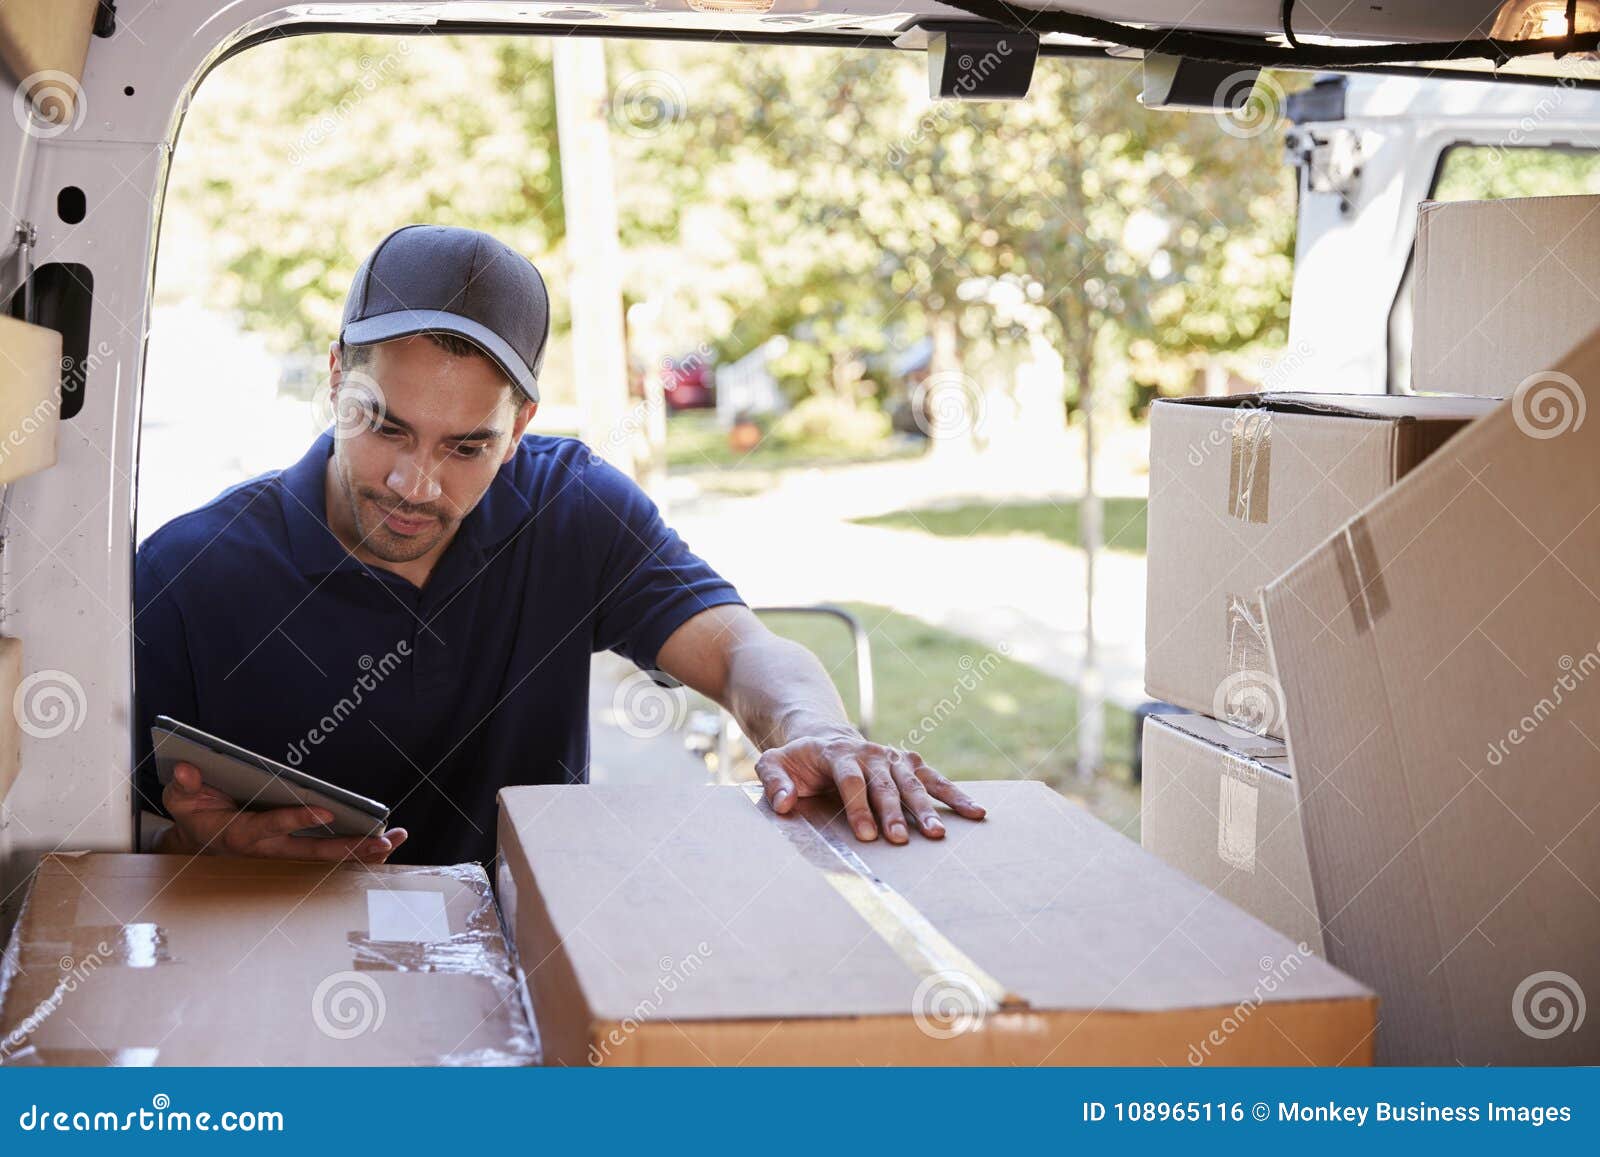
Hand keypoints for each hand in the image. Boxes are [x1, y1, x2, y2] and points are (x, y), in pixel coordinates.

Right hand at [160, 761, 406, 862]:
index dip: (299, 819)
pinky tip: (386, 845)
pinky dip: (357, 853)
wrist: (197, 842)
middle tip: (384, 839)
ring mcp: (284, 855)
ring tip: (398, 839)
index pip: (274, 825)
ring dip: (362, 851)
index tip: (327, 811)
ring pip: (328, 859)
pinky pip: (330, 858)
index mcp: (242, 834)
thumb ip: (185, 784)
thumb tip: (188, 767)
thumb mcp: (180, 798)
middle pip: (314, 852)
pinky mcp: (294, 854)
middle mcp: (269, 850)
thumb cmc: (195, 814)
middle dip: (350, 847)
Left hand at [754, 733, 984, 844]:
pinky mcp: (908, 763)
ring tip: (938, 834)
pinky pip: (934, 779)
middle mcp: (869, 752)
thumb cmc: (797, 760)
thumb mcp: (774, 763)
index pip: (851, 780)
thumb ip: (774, 781)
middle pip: (885, 784)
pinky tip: (974, 812)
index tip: (866, 834)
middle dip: (894, 812)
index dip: (859, 806)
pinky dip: (955, 794)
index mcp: (838, 753)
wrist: (823, 735)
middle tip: (902, 839)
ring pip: (912, 783)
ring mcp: (892, 757)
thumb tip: (786, 804)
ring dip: (926, 809)